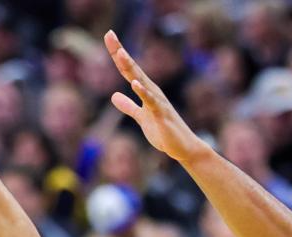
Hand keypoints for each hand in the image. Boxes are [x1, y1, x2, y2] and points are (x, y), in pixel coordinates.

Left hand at [104, 30, 206, 163]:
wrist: (182, 147)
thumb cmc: (163, 131)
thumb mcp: (141, 117)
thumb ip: (129, 106)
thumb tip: (114, 96)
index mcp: (146, 91)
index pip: (128, 69)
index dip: (117, 54)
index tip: (108, 36)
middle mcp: (152, 91)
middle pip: (132, 69)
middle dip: (120, 52)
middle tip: (109, 34)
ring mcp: (157, 101)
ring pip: (141, 81)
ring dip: (131, 67)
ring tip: (120, 53)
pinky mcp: (161, 114)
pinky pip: (151, 102)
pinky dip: (144, 92)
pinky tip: (135, 84)